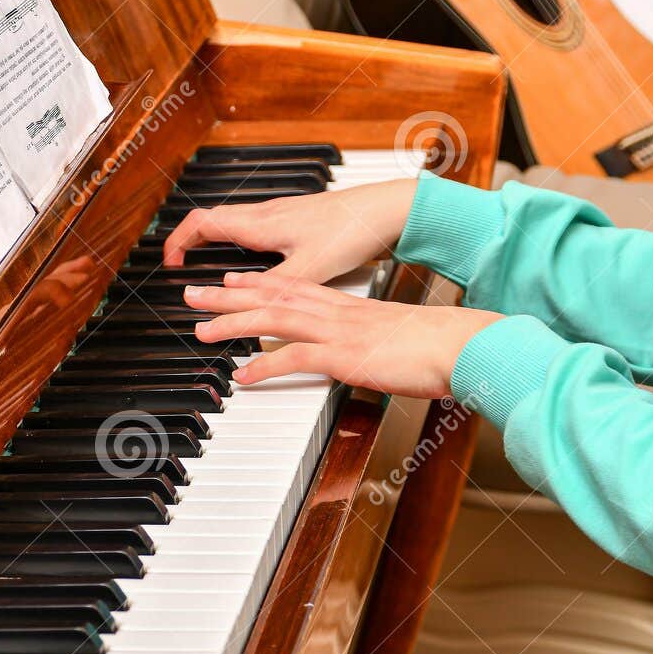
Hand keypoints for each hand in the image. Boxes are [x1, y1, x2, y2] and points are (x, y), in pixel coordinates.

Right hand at [161, 179, 418, 282]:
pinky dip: (240, 243)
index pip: (200, 223)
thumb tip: (244, 306)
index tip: (170, 266)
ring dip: (215, 242)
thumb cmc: (350, 231)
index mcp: (260, 223)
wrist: (386, 210)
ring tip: (211, 268)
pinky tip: (256, 262)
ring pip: (234, 223)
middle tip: (183, 268)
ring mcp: (282, 213)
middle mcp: (266, 213)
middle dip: (191, 243)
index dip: (177, 242)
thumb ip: (273, 288)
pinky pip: (255, 226)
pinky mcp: (298, 218)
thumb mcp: (308, 269)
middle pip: (212, 221)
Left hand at [184, 273, 503, 397]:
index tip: (228, 278)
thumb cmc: (435, 344)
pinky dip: (263, 366)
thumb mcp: (393, 336)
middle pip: (271, 294)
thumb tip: (359, 354)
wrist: (459, 343)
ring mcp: (338, 331)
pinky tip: (242, 376)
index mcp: (347, 303)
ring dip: (233, 324)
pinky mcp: (343, 356)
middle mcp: (336, 311)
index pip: (291, 284)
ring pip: (273, 319)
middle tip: (193, 294)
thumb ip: (368, 341)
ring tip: (202, 331)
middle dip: (228, 294)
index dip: (256, 281)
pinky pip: (293, 358)